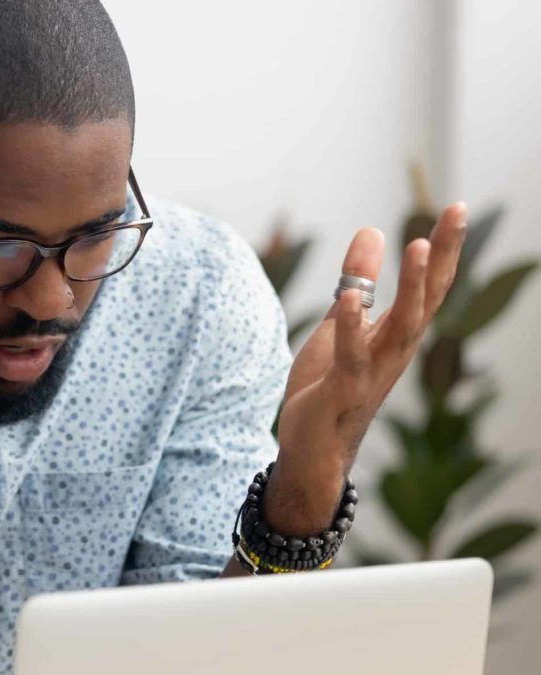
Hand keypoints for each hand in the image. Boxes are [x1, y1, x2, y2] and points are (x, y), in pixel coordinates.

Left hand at [267, 203, 468, 535]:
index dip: (442, 249)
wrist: (313, 450)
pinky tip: (348, 296)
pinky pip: (351, 356)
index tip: (456, 208)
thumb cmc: (329, 386)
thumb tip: (372, 231)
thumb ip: (359, 282)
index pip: (428, 286)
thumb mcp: (341, 324)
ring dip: (410, 286)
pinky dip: (350, 326)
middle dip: (441, 256)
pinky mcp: (342, 391)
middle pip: (426, 298)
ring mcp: (372, 372)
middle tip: (455, 213)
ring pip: (401, 326)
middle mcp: (394, 351)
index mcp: (396, 335)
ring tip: (415, 245)